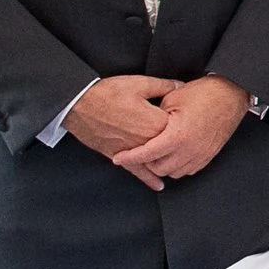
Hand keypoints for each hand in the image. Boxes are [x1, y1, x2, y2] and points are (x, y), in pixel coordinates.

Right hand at [62, 75, 181, 187]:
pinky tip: (159, 185)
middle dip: (179, 143)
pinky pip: (137, 171)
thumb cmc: (107, 93)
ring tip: (180, 161)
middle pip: (170, 147)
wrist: (78, 104)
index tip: (190, 116)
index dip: (185, 121)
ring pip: (157, 161)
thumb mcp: (140, 83)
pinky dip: (149, 179)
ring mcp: (134, 151)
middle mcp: (147, 141)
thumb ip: (164, 86)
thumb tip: (181, 86)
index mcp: (156, 123)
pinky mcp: (120, 156)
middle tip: (190, 138)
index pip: (181, 127)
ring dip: (167, 161)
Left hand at [112, 75, 249, 182]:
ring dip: (163, 166)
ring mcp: (201, 154)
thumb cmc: (204, 93)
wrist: (231, 93)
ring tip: (157, 154)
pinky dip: (178, 166)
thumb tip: (143, 127)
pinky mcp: (209, 155)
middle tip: (139, 152)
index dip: (130, 157)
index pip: (146, 154)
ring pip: (174, 173)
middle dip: (147, 162)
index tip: (119, 158)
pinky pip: (189, 170)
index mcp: (177, 136)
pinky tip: (174, 154)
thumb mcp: (171, 99)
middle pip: (159, 168)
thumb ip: (154, 117)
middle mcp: (190, 149)